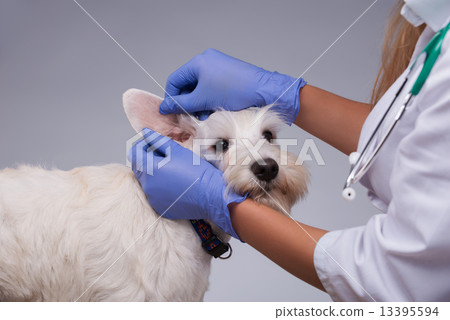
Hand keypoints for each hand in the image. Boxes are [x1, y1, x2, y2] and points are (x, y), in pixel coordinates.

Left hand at [129, 128, 245, 238]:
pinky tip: (175, 184)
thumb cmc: (197, 172)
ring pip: (146, 181)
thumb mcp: (178, 151)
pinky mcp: (160, 207)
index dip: (141, 145)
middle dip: (146, 159)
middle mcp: (148, 186)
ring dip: (154, 174)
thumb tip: (146, 133)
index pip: (134, 154)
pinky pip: (155, 194)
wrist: (211, 195)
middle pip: (139, 168)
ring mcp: (153, 198)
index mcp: (151, 169)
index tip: (151, 143)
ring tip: (172, 170)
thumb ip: (158, 140)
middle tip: (163, 155)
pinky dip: (160, 187)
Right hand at [159, 48, 306, 123]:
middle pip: (187, 84)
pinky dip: (210, 99)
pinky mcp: (228, 74)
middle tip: (190, 116)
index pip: (175, 80)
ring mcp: (219, 66)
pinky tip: (215, 110)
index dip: (171, 98)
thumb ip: (181, 103)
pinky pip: (212, 88)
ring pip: (200, 88)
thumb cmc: (235, 91)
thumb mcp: (203, 100)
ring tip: (206, 115)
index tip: (172, 112)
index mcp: (198, 62)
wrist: (264, 91)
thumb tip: (164, 107)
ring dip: (200, 103)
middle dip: (188, 102)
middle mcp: (207, 61)